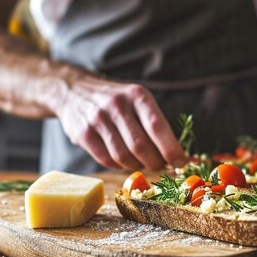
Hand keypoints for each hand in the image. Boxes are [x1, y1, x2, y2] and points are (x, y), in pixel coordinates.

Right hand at [56, 77, 185, 170]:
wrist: (73, 90)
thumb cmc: (117, 101)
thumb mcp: (137, 100)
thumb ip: (156, 125)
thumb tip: (182, 157)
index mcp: (137, 95)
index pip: (157, 126)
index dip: (171, 149)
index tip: (181, 163)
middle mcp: (117, 105)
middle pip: (141, 146)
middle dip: (155, 162)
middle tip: (161, 166)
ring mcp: (98, 119)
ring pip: (124, 156)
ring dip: (137, 166)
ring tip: (141, 162)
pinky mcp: (83, 133)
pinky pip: (106, 160)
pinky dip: (119, 166)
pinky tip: (123, 161)